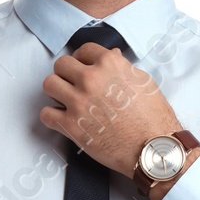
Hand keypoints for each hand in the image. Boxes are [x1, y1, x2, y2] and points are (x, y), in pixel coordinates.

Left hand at [39, 42, 180, 177]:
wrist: (152, 149)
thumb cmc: (153, 117)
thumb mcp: (143, 82)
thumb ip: (122, 67)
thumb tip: (111, 56)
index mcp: (110, 64)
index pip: (84, 50)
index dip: (82, 59)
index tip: (82, 67)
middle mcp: (91, 79)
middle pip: (61, 64)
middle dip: (67, 74)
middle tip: (73, 85)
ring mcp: (79, 102)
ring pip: (49, 84)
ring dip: (56, 91)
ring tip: (65, 100)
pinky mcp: (71, 126)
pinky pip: (46, 114)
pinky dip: (51, 116)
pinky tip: (62, 119)